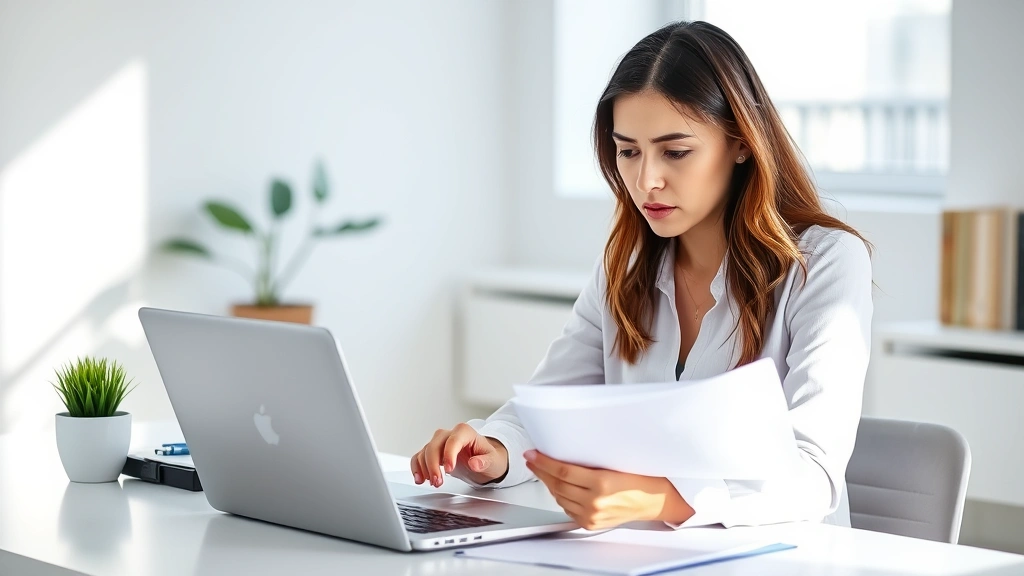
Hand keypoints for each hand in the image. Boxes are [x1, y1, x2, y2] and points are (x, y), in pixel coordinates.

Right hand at [410, 423, 508, 487]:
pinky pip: (419, 456)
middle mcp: (450, 434)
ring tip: (433, 483)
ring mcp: (440, 443)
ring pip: (425, 451)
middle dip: (433, 464)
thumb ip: (485, 461)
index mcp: (465, 432)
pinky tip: (420, 478)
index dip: (449, 454)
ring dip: (425, 468)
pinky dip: (417, 467)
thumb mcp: (493, 461)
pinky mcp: (434, 452)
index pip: (453, 440)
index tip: (450, 470)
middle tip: (438, 482)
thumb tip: (475, 463)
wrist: (486, 460)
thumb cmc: (489, 458)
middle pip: (434, 445)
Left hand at [525, 449, 693, 529]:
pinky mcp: (591, 524)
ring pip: (559, 498)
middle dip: (541, 471)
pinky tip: (557, 486)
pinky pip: (567, 509)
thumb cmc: (642, 477)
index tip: (533, 454)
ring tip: (542, 470)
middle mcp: (595, 502)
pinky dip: (560, 497)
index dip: (544, 462)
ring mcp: (592, 515)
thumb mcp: (616, 462)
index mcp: (602, 484)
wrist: (656, 500)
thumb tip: (565, 450)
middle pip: (557, 485)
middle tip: (532, 459)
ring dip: (548, 483)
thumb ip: (590, 461)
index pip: (562, 472)